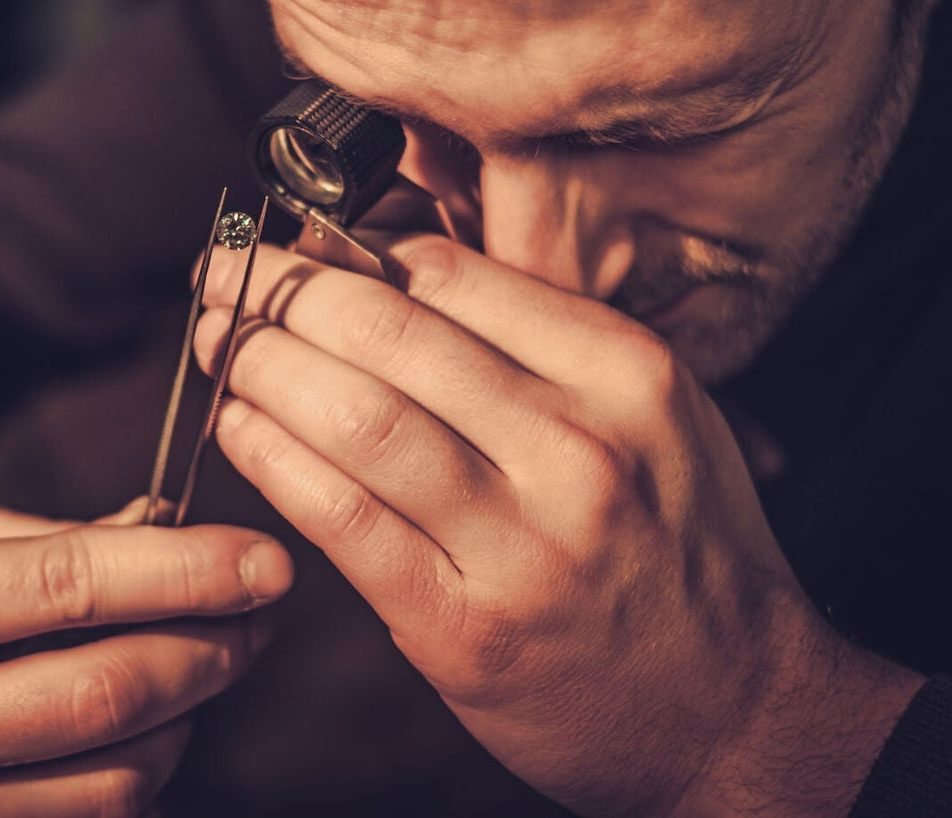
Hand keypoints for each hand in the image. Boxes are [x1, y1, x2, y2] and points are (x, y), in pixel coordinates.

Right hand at [0, 494, 291, 816]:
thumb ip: (58, 541)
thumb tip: (185, 537)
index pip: (66, 591)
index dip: (186, 574)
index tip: (266, 560)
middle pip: (102, 697)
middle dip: (211, 650)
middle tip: (262, 610)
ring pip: (110, 782)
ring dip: (189, 720)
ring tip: (207, 661)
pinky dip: (140, 774)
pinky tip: (150, 721)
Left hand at [196, 236, 921, 815]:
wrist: (735, 710)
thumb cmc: (678, 552)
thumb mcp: (652, 415)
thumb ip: (540, 343)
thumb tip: (392, 268)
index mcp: (625, 374)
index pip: (451, 275)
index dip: (347, 248)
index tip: (295, 242)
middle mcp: (578, 448)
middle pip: (389, 333)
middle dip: (281, 291)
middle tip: (227, 274)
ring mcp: (520, 542)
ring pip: (355, 416)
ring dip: (261, 365)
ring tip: (216, 340)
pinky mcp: (463, 624)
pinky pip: (341, 517)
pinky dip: (272, 459)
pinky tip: (235, 426)